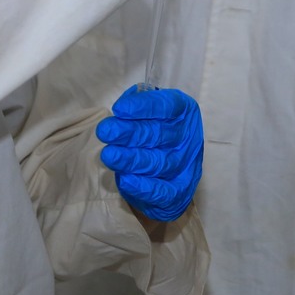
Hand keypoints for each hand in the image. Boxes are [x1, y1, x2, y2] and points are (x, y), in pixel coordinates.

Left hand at [96, 86, 203, 222]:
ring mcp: (186, 166)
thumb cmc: (152, 131)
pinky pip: (163, 191)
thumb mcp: (148, 110)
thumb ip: (137, 103)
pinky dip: (144, 187)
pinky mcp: (179, 192)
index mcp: (184, 112)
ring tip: (109, 155)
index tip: (118, 109)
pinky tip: (125, 179)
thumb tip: (123, 105)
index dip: (143, 107)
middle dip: (130, 133)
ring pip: (159, 163)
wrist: (166, 170)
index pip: (167, 106)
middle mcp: (188, 137)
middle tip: (105, 131)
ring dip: (131, 159)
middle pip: (159, 134)